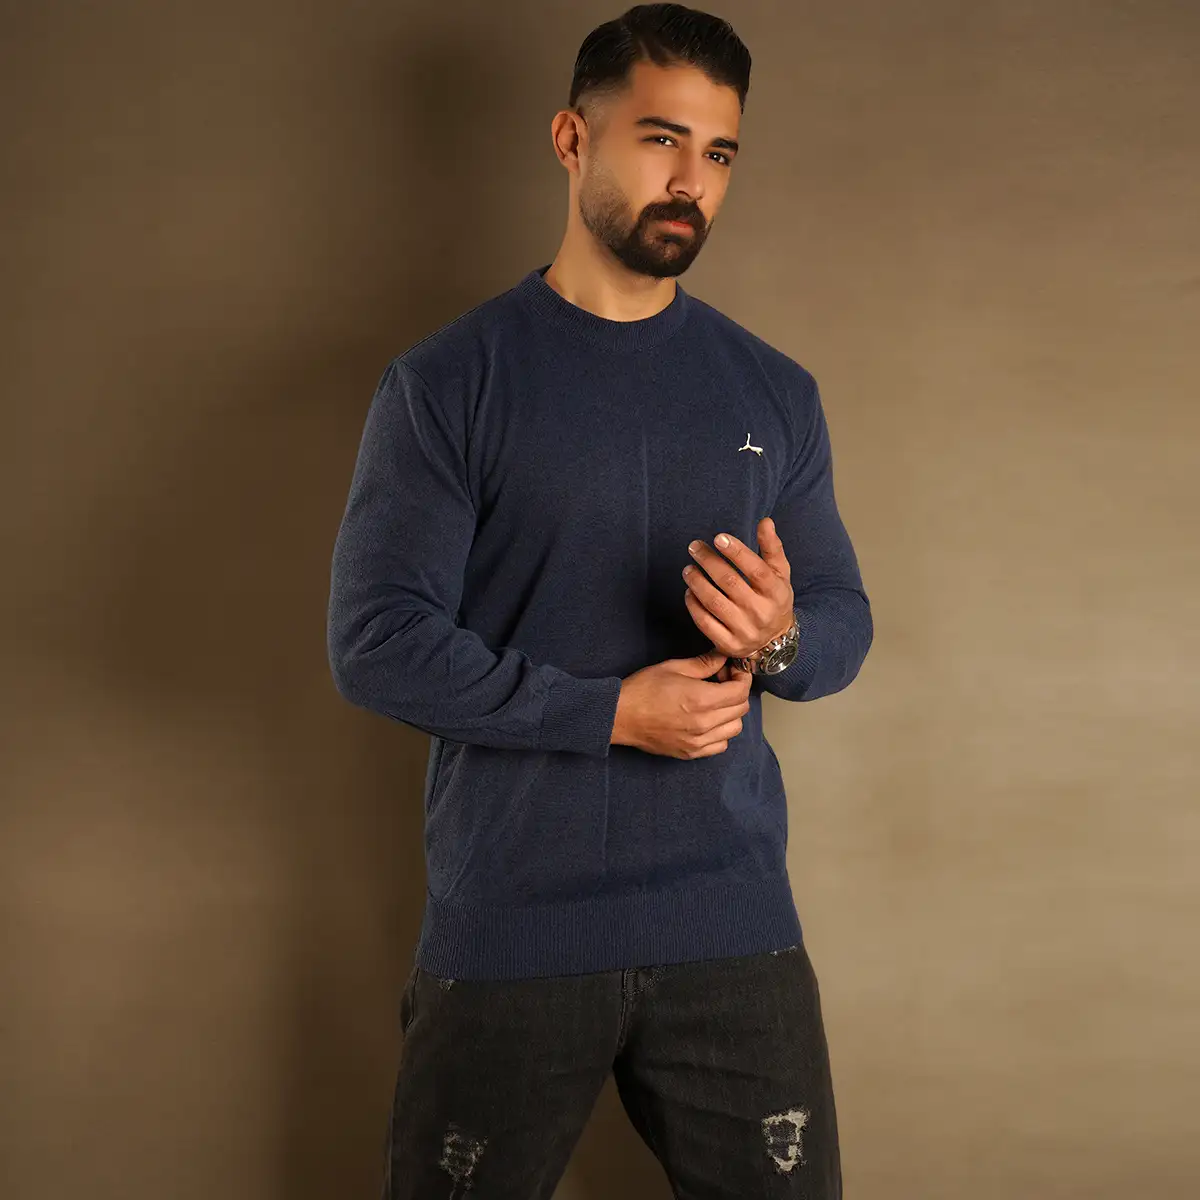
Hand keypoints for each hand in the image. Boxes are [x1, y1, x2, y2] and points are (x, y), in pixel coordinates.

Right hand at [612, 650, 752, 758]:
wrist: (619, 716)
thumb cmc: (642, 689)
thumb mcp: (673, 668)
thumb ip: (704, 663)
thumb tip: (723, 656)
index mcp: (701, 699)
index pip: (740, 691)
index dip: (742, 677)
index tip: (733, 670)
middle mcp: (703, 723)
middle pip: (741, 709)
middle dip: (737, 691)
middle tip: (722, 681)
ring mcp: (698, 741)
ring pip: (735, 728)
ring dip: (731, 713)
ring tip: (715, 702)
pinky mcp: (691, 753)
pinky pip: (721, 745)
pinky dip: (721, 732)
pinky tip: (707, 720)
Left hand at [682, 516, 794, 661]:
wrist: (775, 641)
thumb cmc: (774, 598)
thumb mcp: (780, 573)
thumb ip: (772, 547)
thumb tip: (765, 522)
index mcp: (776, 592)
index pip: (756, 570)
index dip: (736, 552)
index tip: (718, 538)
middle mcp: (761, 612)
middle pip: (730, 583)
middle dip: (708, 561)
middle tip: (694, 547)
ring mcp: (744, 630)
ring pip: (714, 602)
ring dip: (696, 582)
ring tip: (688, 569)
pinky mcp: (728, 644)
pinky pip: (705, 623)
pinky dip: (693, 605)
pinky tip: (689, 592)